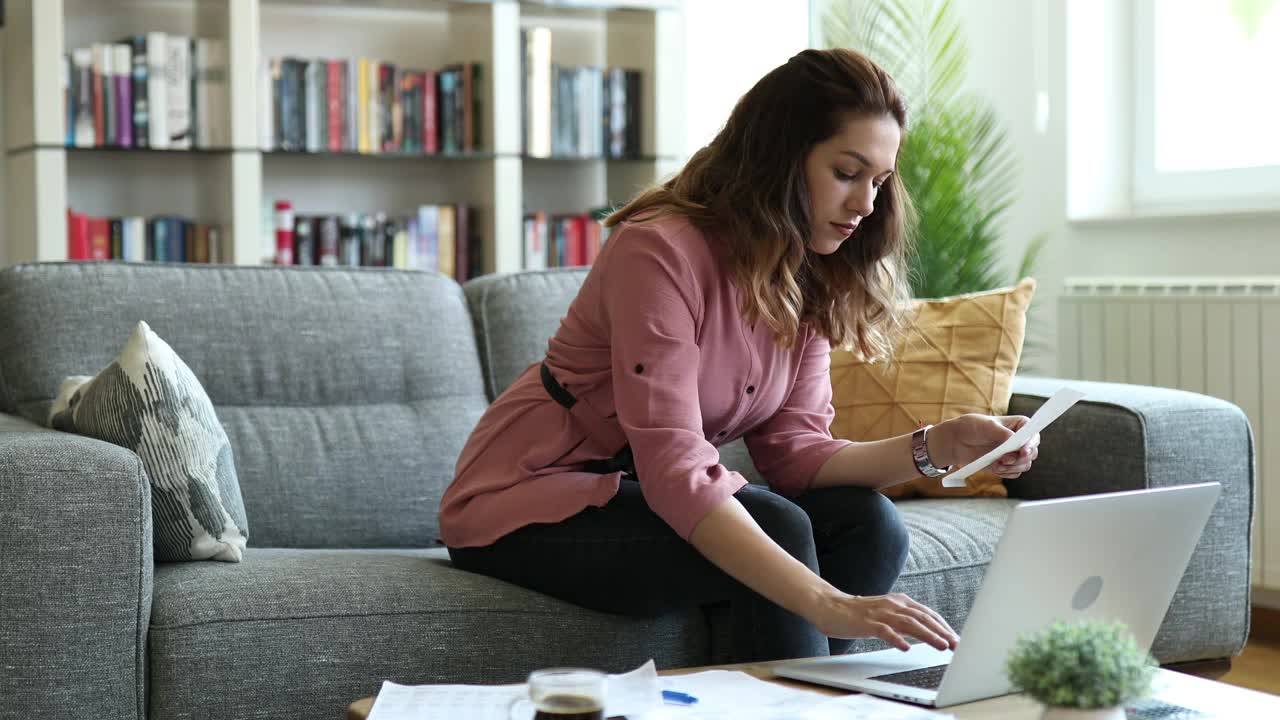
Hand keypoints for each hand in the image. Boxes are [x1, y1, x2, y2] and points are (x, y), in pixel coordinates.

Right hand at [811, 591, 958, 651]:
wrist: (829, 605)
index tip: (956, 638)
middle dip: (941, 631)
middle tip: (955, 644)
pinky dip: (896, 638)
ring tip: (940, 645)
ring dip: (927, 635)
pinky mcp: (866, 622)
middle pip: (922, 617)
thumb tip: (924, 632)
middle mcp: (892, 605)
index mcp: (898, 602)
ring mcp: (879, 613)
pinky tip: (905, 647)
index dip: (943, 626)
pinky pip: (884, 630)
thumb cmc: (857, 612)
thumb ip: (903, 620)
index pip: (927, 613)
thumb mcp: (885, 613)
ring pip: (908, 623)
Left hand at [934, 414, 1038, 478]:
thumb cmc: (971, 427)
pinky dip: (1005, 473)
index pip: (1033, 433)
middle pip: (1032, 452)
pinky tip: (994, 468)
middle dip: (1020, 459)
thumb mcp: (988, 426)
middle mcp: (1019, 440)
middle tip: (1005, 459)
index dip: (1031, 443)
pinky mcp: (1006, 465)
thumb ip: (1004, 434)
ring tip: (996, 464)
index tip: (1023, 451)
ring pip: (1024, 465)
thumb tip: (1017, 442)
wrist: (956, 441)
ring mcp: (1013, 453)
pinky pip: (1014, 473)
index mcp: (1019, 425)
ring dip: (1011, 467)